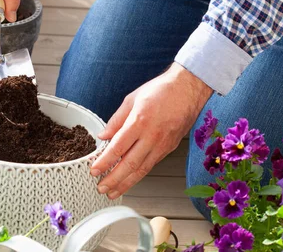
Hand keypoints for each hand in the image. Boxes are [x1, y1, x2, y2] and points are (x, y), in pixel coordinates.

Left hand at [90, 63, 212, 199]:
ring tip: (113, 192)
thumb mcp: (132, 99)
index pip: (118, 148)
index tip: (94, 170)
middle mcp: (152, 136)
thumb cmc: (160, 91)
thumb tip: (103, 136)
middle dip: (113, 179)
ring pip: (142, 169)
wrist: (188, 89)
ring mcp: (162, 144)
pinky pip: (151, 164)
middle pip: (130, 164)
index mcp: (139, 121)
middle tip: (101, 188)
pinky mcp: (170, 148)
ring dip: (126, 183)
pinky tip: (129, 180)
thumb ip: (116, 120)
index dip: (104, 162)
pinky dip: (139, 175)